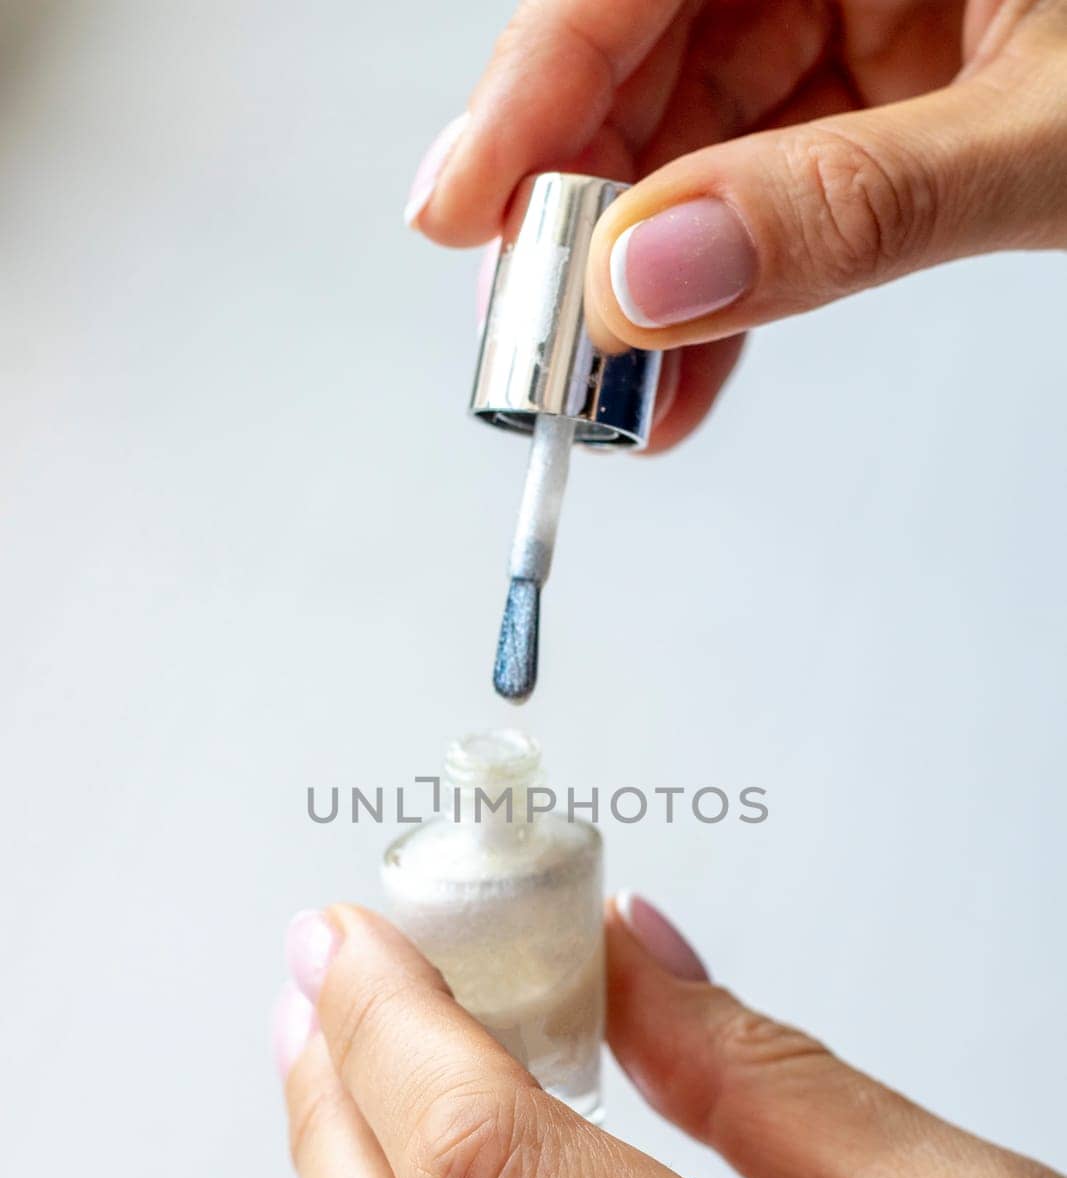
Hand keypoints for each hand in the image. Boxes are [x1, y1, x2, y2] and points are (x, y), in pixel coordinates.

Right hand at [405, 0, 1066, 450]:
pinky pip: (767, 181)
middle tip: (535, 347)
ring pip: (696, 135)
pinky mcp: (888, 86)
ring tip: (609, 395)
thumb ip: (853, 209)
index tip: (461, 218)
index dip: (532, 95)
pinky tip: (683, 376)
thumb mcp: (1049, 135)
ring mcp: (865, 8)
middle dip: (581, 215)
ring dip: (644, 281)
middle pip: (646, 55)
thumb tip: (661, 284)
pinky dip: (727, 289)